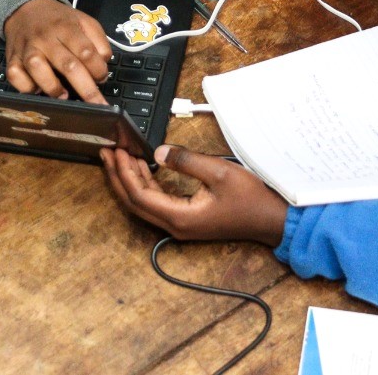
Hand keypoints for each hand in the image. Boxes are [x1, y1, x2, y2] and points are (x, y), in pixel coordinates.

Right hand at [4, 0, 111, 103]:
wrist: (26, 8)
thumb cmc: (59, 21)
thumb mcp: (84, 21)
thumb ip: (99, 42)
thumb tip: (102, 67)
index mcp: (66, 28)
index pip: (86, 52)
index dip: (98, 69)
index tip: (102, 78)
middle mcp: (46, 38)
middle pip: (68, 65)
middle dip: (85, 89)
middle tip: (96, 104)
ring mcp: (27, 49)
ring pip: (37, 68)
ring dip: (53, 87)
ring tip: (64, 96)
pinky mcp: (12, 59)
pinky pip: (15, 76)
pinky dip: (26, 87)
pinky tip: (38, 89)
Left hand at [102, 144, 288, 245]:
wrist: (271, 219)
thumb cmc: (250, 199)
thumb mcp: (219, 173)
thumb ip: (186, 161)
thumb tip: (159, 151)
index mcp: (180, 217)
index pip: (139, 195)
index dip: (124, 172)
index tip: (117, 150)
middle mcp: (175, 226)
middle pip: (133, 202)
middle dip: (117, 176)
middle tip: (107, 151)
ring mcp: (179, 225)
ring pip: (142, 203)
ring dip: (129, 179)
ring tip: (119, 156)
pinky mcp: (185, 219)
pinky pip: (155, 202)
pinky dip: (144, 184)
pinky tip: (141, 167)